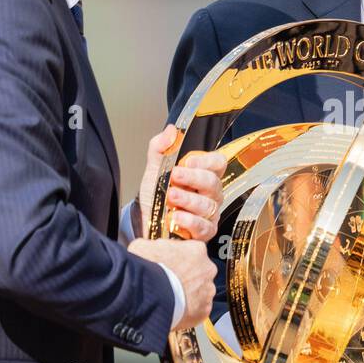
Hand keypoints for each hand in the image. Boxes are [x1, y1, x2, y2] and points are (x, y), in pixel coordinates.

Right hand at [127, 237, 215, 328]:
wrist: (151, 295)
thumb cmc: (148, 268)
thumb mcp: (142, 246)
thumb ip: (153, 246)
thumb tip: (150, 249)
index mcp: (197, 249)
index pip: (191, 252)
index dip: (178, 259)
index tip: (169, 265)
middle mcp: (208, 268)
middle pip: (198, 272)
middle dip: (186, 277)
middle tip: (169, 283)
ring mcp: (208, 290)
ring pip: (200, 291)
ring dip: (188, 294)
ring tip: (170, 298)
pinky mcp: (205, 309)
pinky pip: (198, 309)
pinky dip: (188, 310)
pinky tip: (174, 310)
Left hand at [137, 124, 226, 241]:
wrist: (145, 223)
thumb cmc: (156, 198)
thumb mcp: (155, 170)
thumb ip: (160, 149)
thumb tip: (171, 130)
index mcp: (202, 175)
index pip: (218, 163)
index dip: (206, 161)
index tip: (187, 161)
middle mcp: (210, 194)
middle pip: (213, 182)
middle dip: (193, 178)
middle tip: (175, 175)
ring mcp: (209, 214)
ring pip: (208, 205)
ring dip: (188, 199)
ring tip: (171, 196)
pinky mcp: (204, 232)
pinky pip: (204, 226)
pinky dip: (190, 221)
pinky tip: (176, 216)